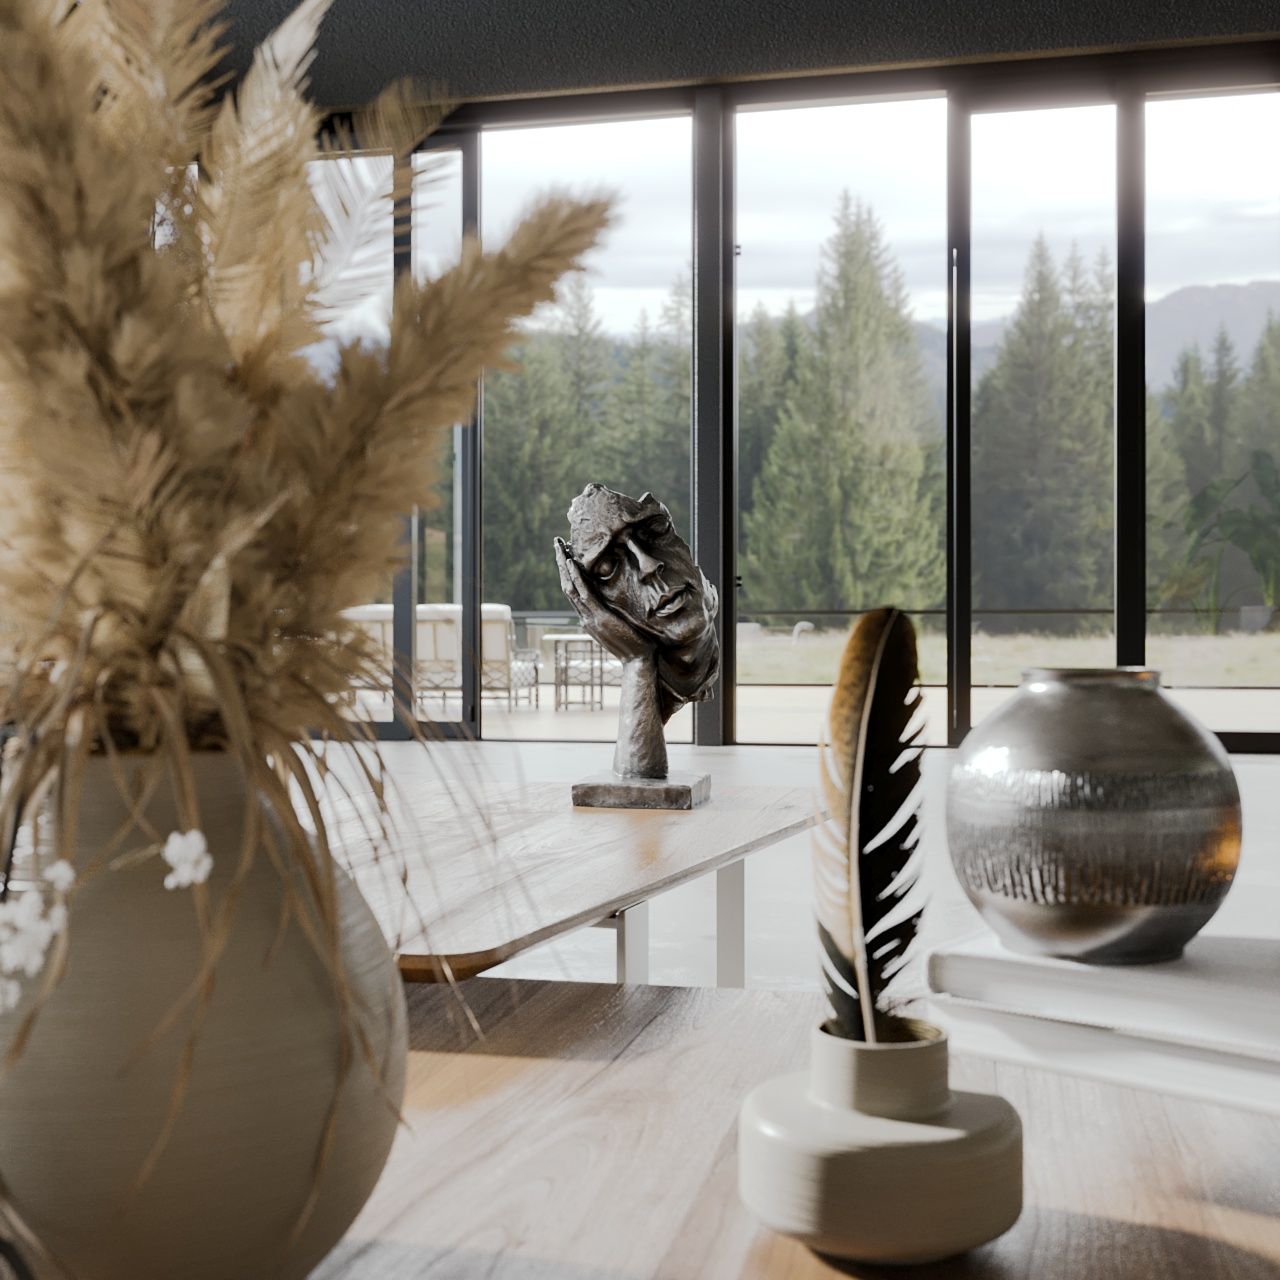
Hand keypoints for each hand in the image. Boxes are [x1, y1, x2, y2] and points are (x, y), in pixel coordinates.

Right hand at [554, 537, 652, 661]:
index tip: (565, 553)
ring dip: (565, 565)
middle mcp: (585, 617)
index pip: (573, 591)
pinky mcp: (600, 617)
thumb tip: (610, 605)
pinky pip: (584, 594)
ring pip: (571, 587)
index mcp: (588, 618)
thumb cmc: (634, 644)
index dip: (567, 571)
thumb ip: (609, 616)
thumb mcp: (617, 627)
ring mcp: (590, 618)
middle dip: (561, 563)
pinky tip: (572, 563)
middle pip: (567, 585)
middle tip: (557, 543)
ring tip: (560, 546)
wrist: (638, 661)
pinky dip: (577, 578)